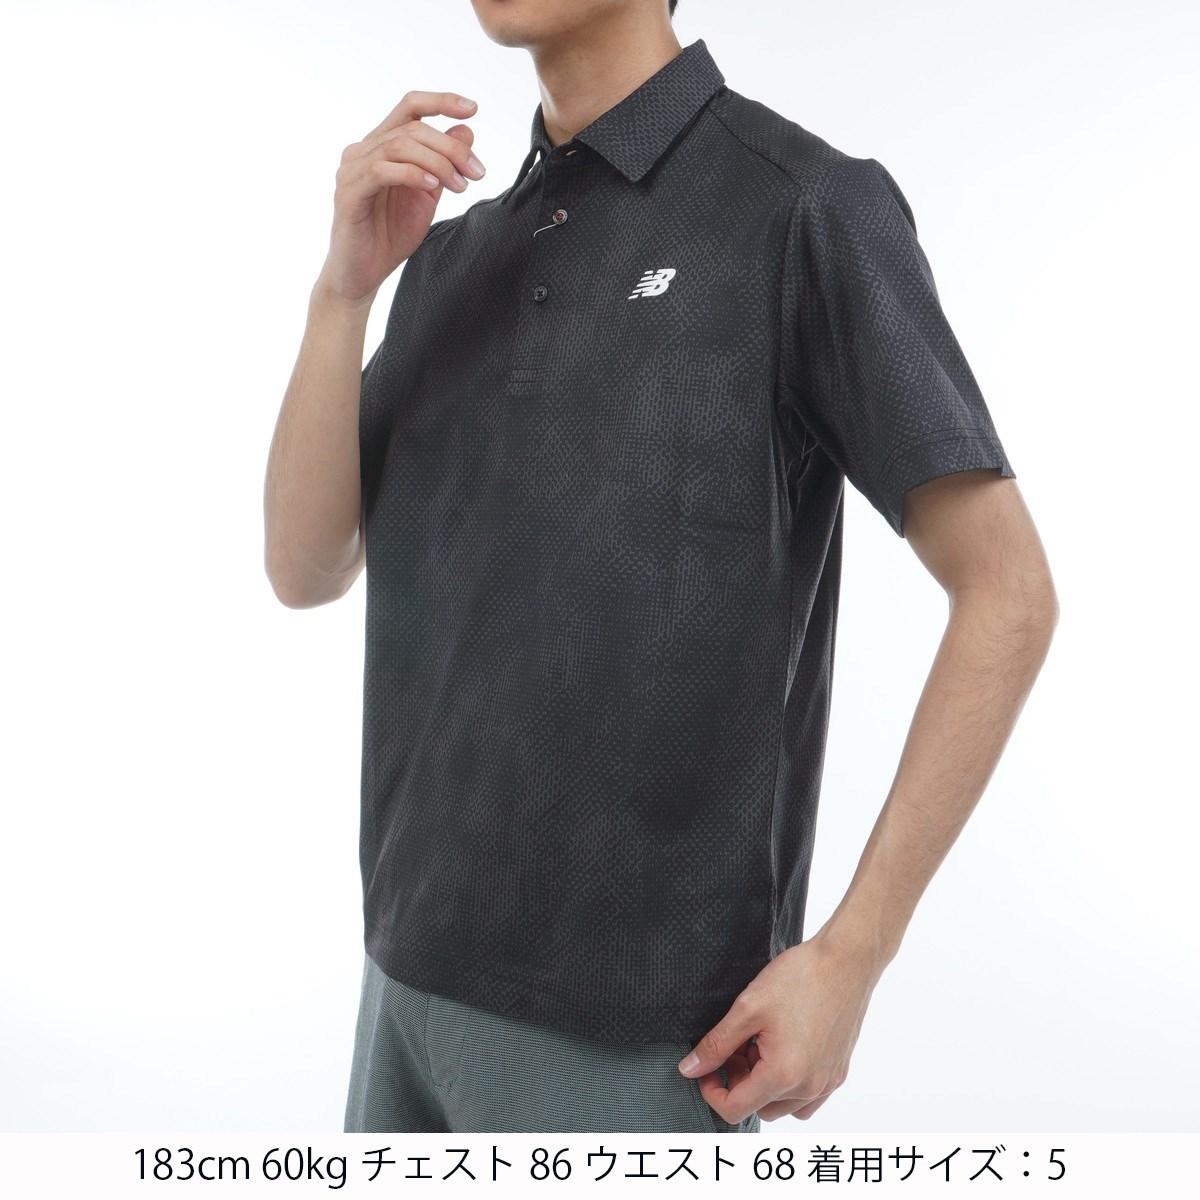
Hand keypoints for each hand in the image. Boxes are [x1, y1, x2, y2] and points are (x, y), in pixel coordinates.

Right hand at [317, 90, 486, 305]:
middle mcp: (363, 151)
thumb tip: (466, 130)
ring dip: (438, 162)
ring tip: (460, 185)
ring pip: (399, 145)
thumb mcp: (428, 196)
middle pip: (412, 128)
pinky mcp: (349, 194)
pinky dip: (411, 174)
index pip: (410, 108)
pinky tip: (431, 185)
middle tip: (476, 172)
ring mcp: (353, 170)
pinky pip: (381, 171)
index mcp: (382, 146)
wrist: (363, 274)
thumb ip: (443, 164)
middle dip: (452, 147)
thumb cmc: (390, 235)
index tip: (473, 108)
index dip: (441, 102)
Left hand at [677, 934, 883, 1121]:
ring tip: (759, 1044)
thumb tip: (689, 1069)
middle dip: (738, 1081)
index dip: (711, 1090)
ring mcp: (828, 1083)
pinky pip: (807, 1098)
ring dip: (763, 1084)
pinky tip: (783, 1050)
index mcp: (783, 1074)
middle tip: (736, 1045)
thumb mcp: (747, 1008)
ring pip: (783, 1106)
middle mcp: (809, 1088)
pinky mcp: (839, 1072)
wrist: (846, 960)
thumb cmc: (801, 978)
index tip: (706, 1066)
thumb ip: (716, 1044)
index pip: (735, 1109)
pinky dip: (789, 1085)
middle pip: (758, 1108)